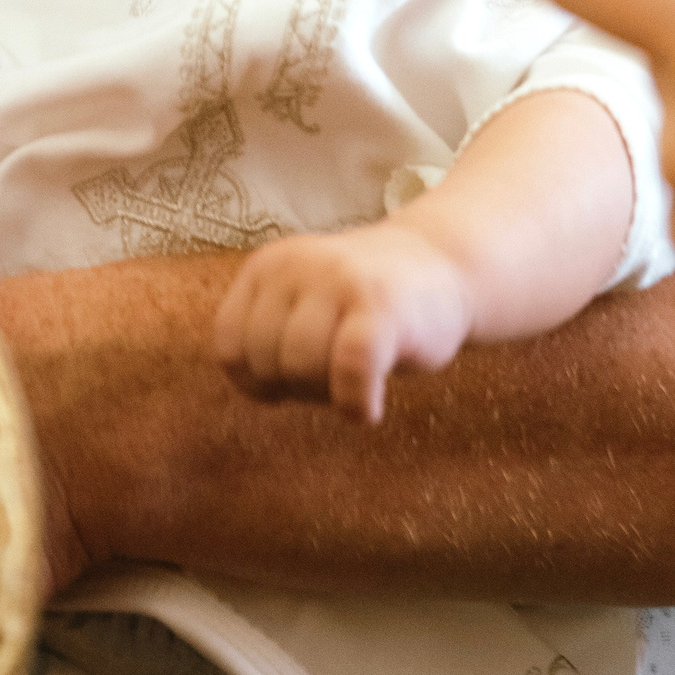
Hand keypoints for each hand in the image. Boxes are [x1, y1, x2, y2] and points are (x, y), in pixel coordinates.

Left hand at [211, 224, 473, 422]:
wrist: (444, 264)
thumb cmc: (366, 301)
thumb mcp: (302, 302)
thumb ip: (264, 336)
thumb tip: (250, 387)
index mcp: (268, 266)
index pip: (230, 348)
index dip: (259, 381)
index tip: (298, 375)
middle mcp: (297, 266)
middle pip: (266, 362)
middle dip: (298, 386)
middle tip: (336, 372)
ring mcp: (340, 281)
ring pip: (301, 367)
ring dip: (327, 394)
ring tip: (355, 379)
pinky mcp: (382, 306)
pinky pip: (349, 371)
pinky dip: (355, 404)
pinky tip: (368, 410)